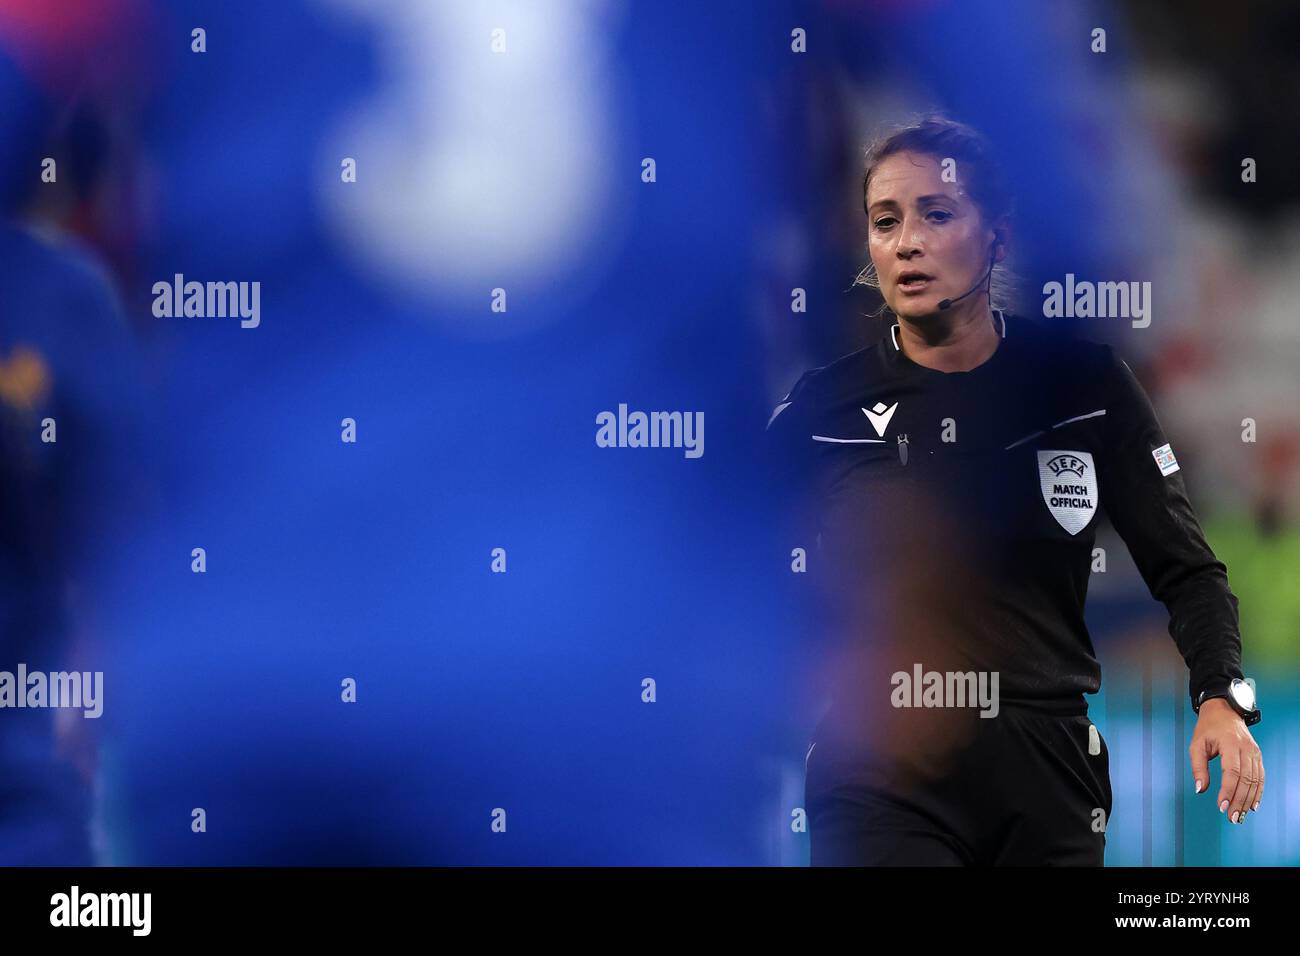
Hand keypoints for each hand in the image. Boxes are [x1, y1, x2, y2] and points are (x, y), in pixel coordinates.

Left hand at [1190, 697, 1262, 823]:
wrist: (1225, 711)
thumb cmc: (1208, 727)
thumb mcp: (1196, 744)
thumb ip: (1198, 767)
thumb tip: (1200, 789)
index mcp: (1230, 743)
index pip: (1231, 772)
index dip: (1227, 791)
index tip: (1221, 806)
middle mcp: (1246, 749)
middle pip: (1245, 780)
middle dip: (1238, 801)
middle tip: (1231, 817)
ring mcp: (1254, 753)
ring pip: (1255, 781)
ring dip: (1248, 800)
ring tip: (1240, 815)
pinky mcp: (1257, 756)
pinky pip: (1260, 777)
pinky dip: (1258, 793)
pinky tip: (1252, 805)